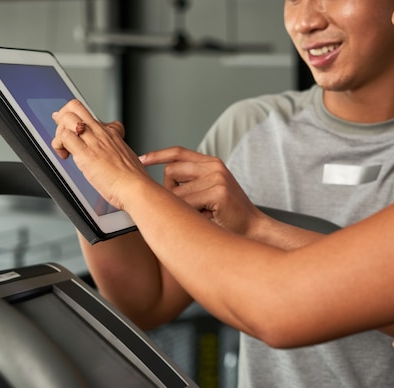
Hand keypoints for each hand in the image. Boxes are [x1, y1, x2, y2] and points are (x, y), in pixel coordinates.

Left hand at [51, 99, 151, 209]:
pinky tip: (64, 156)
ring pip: (67, 119)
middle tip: (62, 134)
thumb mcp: (128, 158)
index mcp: (112, 134)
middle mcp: (101, 133)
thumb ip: (117, 153)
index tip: (72, 131)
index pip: (90, 114)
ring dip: (59, 133)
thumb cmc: (133, 180)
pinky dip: (58, 145)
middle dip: (62, 118)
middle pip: (75, 106)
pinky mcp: (86, 154)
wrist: (135, 188)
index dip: (76, 121)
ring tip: (64, 148)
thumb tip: (114, 158)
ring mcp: (94, 141)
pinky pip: (64, 137)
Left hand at [140, 146, 263, 234]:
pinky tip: (207, 218)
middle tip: (188, 206)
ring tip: (201, 213)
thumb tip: (160, 185)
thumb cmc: (227, 215)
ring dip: (182, 208)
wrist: (253, 229)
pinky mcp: (218, 192)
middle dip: (170, 192)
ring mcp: (217, 178)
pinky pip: (186, 205)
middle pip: (170, 171)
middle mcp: (214, 166)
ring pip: (176, 192)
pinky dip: (191, 216)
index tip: (140, 160)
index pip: (178, 152)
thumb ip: (191, 182)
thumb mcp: (210, 191)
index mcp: (211, 163)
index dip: (157, 155)